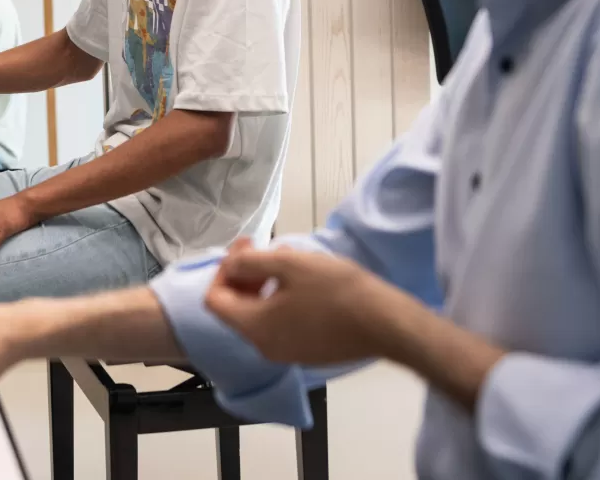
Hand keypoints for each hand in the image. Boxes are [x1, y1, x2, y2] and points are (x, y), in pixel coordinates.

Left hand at [203, 241, 397, 365]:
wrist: (384, 324)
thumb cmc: (335, 290)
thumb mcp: (288, 264)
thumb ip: (250, 263)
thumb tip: (230, 265)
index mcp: (254, 328)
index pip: (215, 300)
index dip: (223, 270)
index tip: (245, 246)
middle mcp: (264, 347)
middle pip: (235, 310)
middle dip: (242, 275)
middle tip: (260, 246)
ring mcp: (287, 353)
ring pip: (258, 317)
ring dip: (261, 286)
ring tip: (283, 260)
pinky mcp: (308, 352)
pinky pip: (279, 325)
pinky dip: (278, 301)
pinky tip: (301, 283)